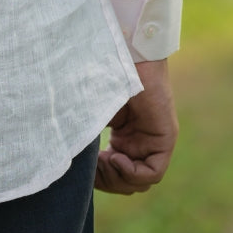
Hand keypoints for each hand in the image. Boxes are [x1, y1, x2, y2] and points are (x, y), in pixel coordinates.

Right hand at [95, 59, 177, 194]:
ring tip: (104, 161)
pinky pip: (154, 171)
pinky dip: (133, 173)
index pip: (115, 174)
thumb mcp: (88, 110)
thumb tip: (67, 164)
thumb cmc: (98, 72)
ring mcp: (153, 140)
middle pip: (127, 181)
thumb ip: (82, 133)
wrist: (120, 51)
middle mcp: (139, 140)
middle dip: (107, 181)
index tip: (83, 169)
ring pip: (141, 180)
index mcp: (122, 136)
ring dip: (119, 178)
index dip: (99, 178)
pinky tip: (116, 156)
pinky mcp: (165, 137)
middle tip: (91, 170)